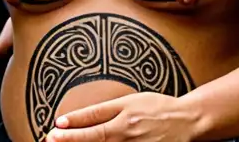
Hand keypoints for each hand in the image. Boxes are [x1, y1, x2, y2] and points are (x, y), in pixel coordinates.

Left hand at [46, 92, 199, 141]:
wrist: (186, 120)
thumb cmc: (157, 107)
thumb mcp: (129, 100)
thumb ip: (102, 110)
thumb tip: (73, 117)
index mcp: (124, 118)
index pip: (92, 123)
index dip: (72, 127)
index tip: (54, 129)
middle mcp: (128, 136)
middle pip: (95, 141)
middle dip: (71, 141)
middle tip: (51, 140)